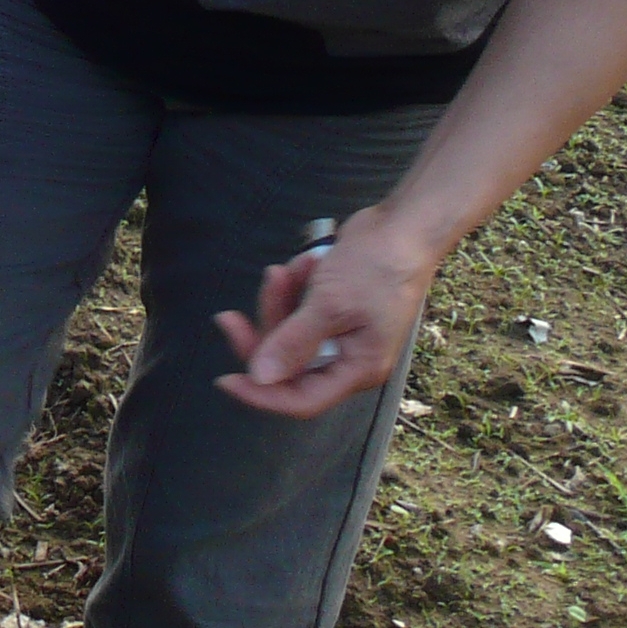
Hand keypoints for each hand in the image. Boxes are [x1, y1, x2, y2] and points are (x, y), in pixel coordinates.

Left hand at [215, 203, 442, 418]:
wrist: (401, 227)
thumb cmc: (376, 268)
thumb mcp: (329, 306)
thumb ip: (294, 343)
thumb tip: (262, 378)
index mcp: (358, 368)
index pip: (303, 400)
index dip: (262, 395)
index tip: (224, 381)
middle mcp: (350, 357)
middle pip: (288, 364)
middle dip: (262, 334)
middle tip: (228, 317)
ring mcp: (341, 333)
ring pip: (287, 332)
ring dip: (279, 301)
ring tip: (286, 271)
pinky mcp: (332, 310)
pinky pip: (297, 309)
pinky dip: (293, 288)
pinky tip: (303, 264)